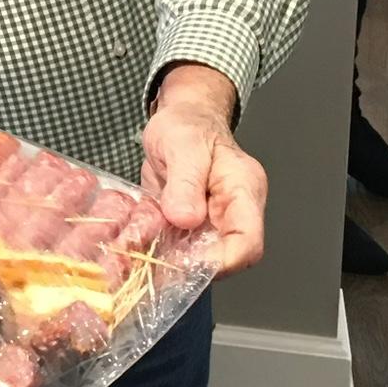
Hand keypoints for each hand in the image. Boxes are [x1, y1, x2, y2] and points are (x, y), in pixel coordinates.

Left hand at [142, 64, 266, 276]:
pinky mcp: (190, 226)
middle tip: (157, 264)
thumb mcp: (183, 145)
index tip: (189, 264)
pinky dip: (161, 251)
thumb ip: (186, 181)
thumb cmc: (187, 125)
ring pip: (200, 257)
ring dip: (173, 262)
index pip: (248, 242)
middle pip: (225, 256)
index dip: (223, 261)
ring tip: (143, 259)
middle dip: (193, 266)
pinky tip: (139, 248)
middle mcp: (233, 211)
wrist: (178, 120)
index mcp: (243, 191)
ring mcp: (212, 221)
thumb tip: (186, 219)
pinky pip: (180, 248)